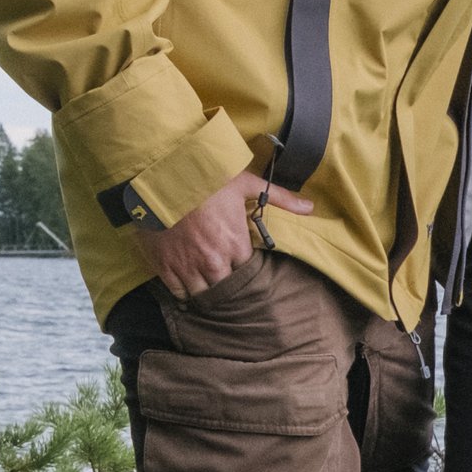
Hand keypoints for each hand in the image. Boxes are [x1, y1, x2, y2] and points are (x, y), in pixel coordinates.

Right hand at [142, 171, 312, 294]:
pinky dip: (184, 292)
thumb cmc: (205, 179)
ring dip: (206, 290)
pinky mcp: (166, 268)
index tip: (238, 259)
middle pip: (227, 287)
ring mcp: (189, 267)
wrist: (161, 178)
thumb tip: (310, 207)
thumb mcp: (246, 183)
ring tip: (206, 282)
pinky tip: (187, 286)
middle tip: (222, 273)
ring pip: (203, 293)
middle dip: (226, 281)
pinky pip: (179, 292)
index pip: (248, 271)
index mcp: (236, 245)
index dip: (244, 266)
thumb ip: (280, 198)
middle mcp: (215, 262)